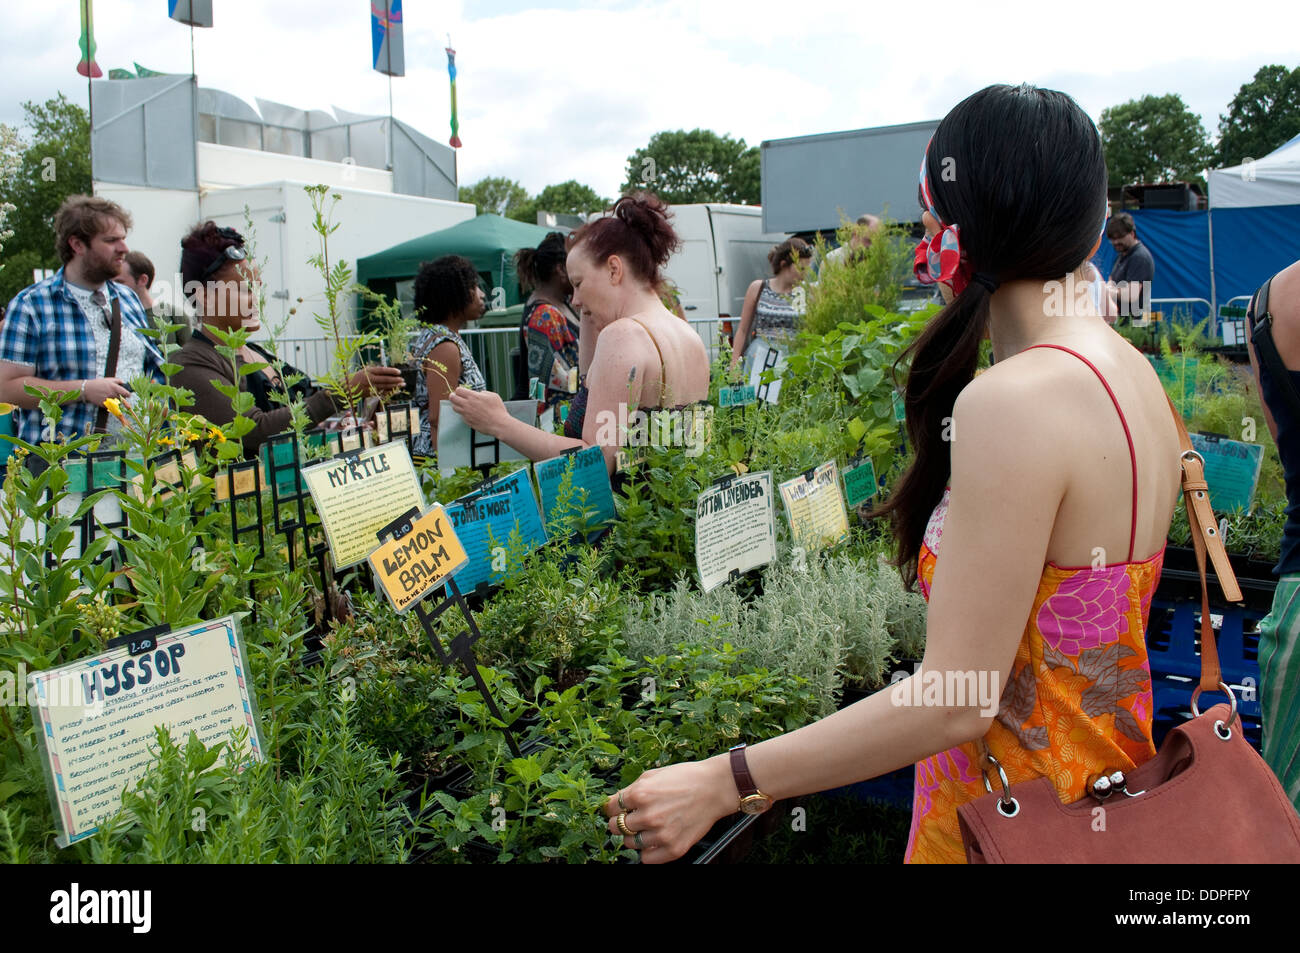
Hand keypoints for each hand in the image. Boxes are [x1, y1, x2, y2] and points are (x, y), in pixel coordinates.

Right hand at [81, 377, 130, 406]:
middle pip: (122, 399)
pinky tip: (105, 399)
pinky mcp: (104, 405)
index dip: (128, 394)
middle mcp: (112, 394)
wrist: (87, 389)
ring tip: (109, 396)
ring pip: (117, 403)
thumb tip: (124, 383)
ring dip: (115, 401)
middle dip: (121, 397)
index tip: (128, 395)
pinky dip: (110, 404)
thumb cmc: (98, 383)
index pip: (126, 394)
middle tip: (116, 394)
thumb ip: (118, 381)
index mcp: (114, 387)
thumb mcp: (108, 379)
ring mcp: (108, 400)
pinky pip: (111, 406)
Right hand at [348, 365, 403, 397]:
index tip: (399, 372)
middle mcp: (370, 379)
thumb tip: (388, 371)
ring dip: (395, 386)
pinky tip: (396, 391)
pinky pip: (382, 392)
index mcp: (368, 371)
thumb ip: (375, 371)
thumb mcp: (365, 370)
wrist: (347, 387)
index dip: (391, 371)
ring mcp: (370, 387)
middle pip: (385, 379)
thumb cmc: (357, 377)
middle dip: (395, 380)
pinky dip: (390, 391)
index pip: (382, 370)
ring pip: (385, 386)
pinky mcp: (370, 393)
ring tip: (402, 385)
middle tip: (403, 380)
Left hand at [448, 386, 507, 434]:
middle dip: (453, 396)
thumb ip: (483, 393)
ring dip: (457, 405)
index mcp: (473, 396)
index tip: (462, 391)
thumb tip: (479, 393)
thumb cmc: (497, 410)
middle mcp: (467, 404)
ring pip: (454, 407)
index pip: (458, 390)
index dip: (459, 390)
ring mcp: (466, 414)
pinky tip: (469, 413)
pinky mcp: (467, 421)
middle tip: (454, 396)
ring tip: (461, 405)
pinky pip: (461, 416)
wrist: (498, 424)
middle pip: (452, 398)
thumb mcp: (492, 396)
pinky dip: (463, 414)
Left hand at [603, 756, 736, 863]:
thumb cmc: (685, 778)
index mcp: (640, 794)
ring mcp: (661, 834)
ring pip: (629, 844)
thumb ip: (630, 790)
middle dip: (619, 822)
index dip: (611, 808)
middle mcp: (648, 815)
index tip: (614, 810)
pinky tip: (653, 840)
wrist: (714, 789)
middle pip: (616, 827)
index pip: (610, 809)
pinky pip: (646, 858)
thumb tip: (612, 802)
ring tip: (645, 828)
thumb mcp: (652, 775)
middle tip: (630, 819)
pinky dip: (646, 851)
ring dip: (633, 837)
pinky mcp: (673, 848)